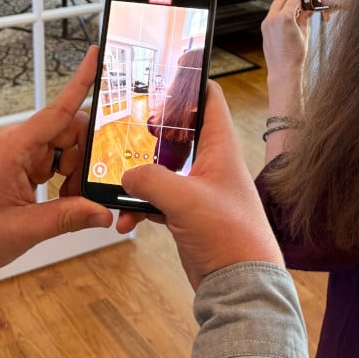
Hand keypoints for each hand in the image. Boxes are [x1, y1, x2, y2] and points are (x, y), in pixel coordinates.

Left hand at [0, 47, 112, 274]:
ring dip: (76, 172)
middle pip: (69, 131)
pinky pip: (55, 161)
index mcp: (14, 149)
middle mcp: (18, 143)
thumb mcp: (22, 230)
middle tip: (88, 190)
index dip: (81, 82)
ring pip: (66, 148)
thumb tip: (103, 212)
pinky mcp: (21, 164)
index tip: (98, 55)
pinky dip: (66, 178)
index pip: (57, 110)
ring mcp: (19, 153)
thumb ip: (67, 218)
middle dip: (87, 156)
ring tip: (72, 202)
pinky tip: (64, 199)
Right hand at [114, 83, 282, 290]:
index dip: (190, 82)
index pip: (209, 100)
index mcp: (221, 148)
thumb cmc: (227, 235)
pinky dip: (140, 208)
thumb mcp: (183, 199)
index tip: (165, 71)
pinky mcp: (190, 216)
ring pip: (163, 171)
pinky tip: (124, 221)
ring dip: (138, 179)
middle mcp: (212, 164)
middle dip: (150, 134)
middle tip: (126, 129)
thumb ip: (150, 179)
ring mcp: (201, 191)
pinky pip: (158, 202)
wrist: (240, 286)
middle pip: (179, 134)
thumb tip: (127, 174)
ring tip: (118, 185)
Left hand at [261, 0, 308, 114]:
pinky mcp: (264, 30)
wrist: (283, 70)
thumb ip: (304, 18)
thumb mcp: (304, 33)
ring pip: (275, 7)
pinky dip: (280, 13)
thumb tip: (307, 10)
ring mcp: (266, 24)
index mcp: (284, 18)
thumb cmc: (295, 55)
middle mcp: (273, 19)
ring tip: (296, 9)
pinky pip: (272, 16)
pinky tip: (288, 18)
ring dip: (284, 4)